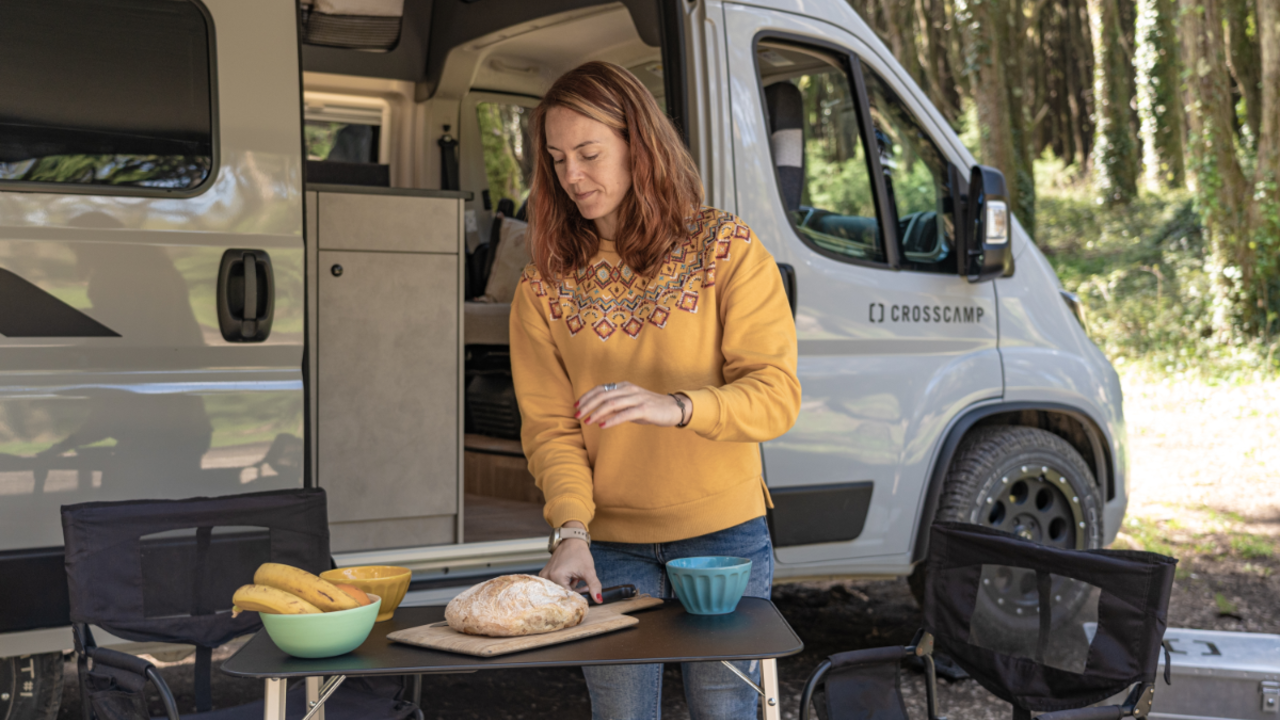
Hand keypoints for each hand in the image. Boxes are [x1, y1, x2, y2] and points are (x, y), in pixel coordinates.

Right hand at [539, 523, 601, 601]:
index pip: (567, 596)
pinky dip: (565, 583)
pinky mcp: (545, 573)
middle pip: (563, 593)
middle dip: (575, 591)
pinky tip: (573, 578)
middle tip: (585, 585)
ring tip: (579, 579)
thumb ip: (594, 586)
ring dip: (571, 587)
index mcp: (556, 577)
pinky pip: (555, 584)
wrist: (572, 539)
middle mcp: (547, 577)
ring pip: (560, 589)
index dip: (579, 595)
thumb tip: (599, 600)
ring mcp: (544, 575)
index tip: (586, 590)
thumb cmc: (579, 553)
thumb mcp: (588, 570)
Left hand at [575, 382, 690, 428]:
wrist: (673, 409)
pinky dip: (611, 420)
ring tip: (586, 422)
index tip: (576, 406)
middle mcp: (629, 389)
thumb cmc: (649, 408)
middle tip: (576, 415)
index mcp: (624, 386)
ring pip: (611, 403)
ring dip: (596, 413)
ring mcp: (637, 398)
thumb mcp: (629, 407)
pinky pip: (625, 414)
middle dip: (587, 405)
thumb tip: (596, 416)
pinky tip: (602, 425)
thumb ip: (614, 409)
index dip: (586, 397)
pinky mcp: (644, 409)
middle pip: (603, 395)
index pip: (600, 389)